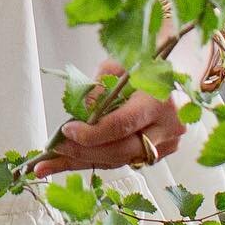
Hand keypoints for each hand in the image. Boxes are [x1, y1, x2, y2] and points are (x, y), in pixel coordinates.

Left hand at [31, 57, 186, 176]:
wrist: (174, 66)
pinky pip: (124, 160)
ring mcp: (167, 144)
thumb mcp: (117, 65)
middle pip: (121, 150)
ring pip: (121, 160)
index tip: (65, 130)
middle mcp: (167, 128)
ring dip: (83, 161)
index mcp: (159, 101)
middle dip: (83, 153)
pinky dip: (96, 159)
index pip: (122, 125)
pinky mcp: (161, 152)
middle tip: (51, 153)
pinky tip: (69, 161)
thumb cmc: (142, 60)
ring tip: (49, 164)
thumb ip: (99, 90)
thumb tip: (79, 116)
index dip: (92, 133)